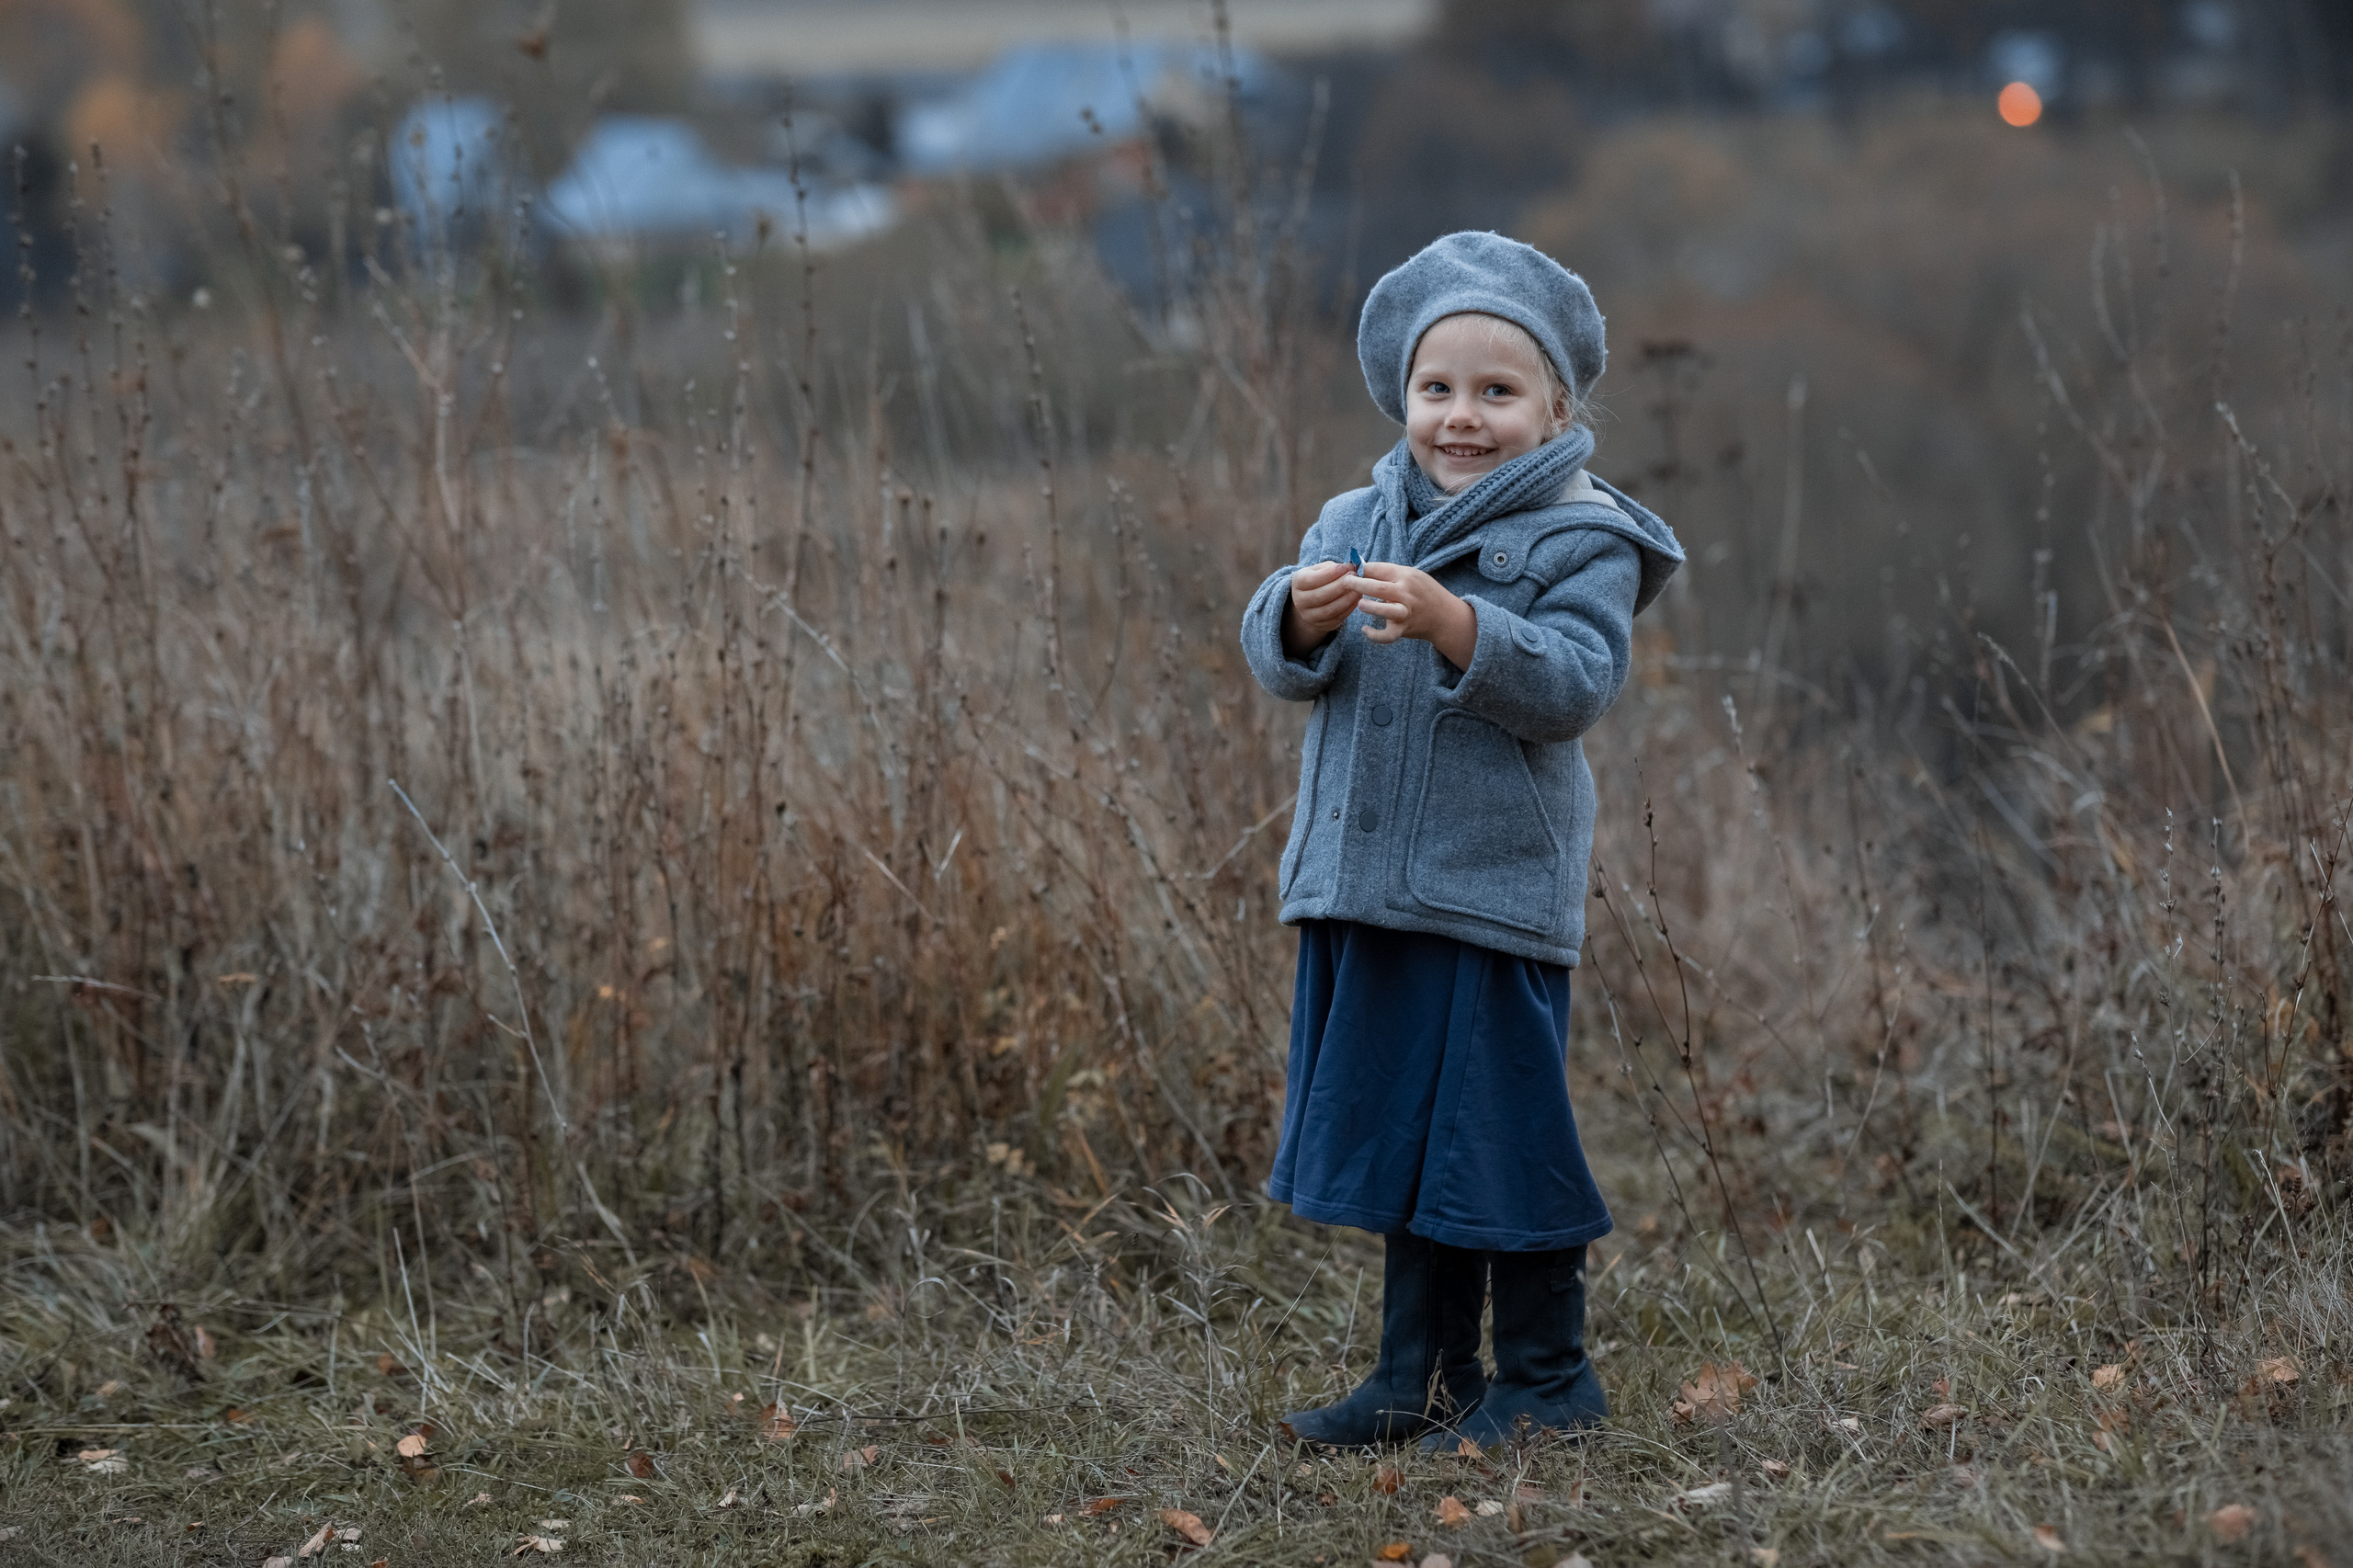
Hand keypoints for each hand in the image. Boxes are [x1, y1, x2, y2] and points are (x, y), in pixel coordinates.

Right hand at [1281, 558, 1360, 657]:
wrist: (1313, 601)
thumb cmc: (1320, 580)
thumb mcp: (1321, 569)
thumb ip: (1334, 567)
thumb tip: (1350, 567)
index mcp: (1298, 582)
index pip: (1312, 579)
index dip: (1330, 574)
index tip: (1345, 567)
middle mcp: (1300, 601)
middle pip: (1321, 595)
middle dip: (1340, 585)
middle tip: (1355, 577)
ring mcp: (1309, 616)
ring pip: (1330, 609)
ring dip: (1347, 598)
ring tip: (1358, 589)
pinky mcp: (1322, 625)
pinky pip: (1337, 618)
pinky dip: (1349, 608)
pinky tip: (1357, 599)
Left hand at [1345, 562, 1478, 667]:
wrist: (1445, 616)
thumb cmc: (1423, 592)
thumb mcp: (1411, 576)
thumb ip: (1389, 573)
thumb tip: (1360, 567)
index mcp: (1406, 576)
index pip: (1380, 569)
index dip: (1361, 568)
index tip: (1348, 569)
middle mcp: (1406, 593)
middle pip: (1379, 587)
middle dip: (1358, 584)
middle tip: (1344, 582)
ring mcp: (1406, 612)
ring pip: (1387, 611)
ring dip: (1371, 607)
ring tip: (1359, 604)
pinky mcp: (1404, 628)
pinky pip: (1389, 635)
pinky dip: (1376, 635)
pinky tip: (1365, 630)